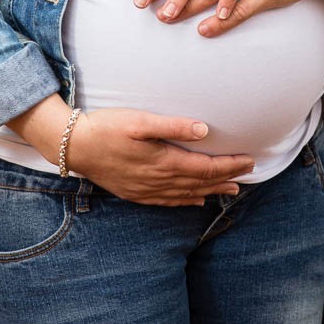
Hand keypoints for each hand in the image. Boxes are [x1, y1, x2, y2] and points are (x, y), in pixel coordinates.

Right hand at [66, 109, 254, 204]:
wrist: (74, 147)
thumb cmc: (107, 127)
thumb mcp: (140, 121)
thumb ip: (173, 126)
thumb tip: (204, 131)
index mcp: (163, 162)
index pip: (205, 168)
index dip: (229, 165)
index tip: (249, 160)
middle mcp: (158, 181)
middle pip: (200, 183)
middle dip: (226, 178)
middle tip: (248, 174)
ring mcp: (146, 190)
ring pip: (187, 195)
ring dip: (211, 192)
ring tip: (231, 190)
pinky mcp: (136, 193)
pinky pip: (168, 202)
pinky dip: (186, 202)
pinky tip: (196, 202)